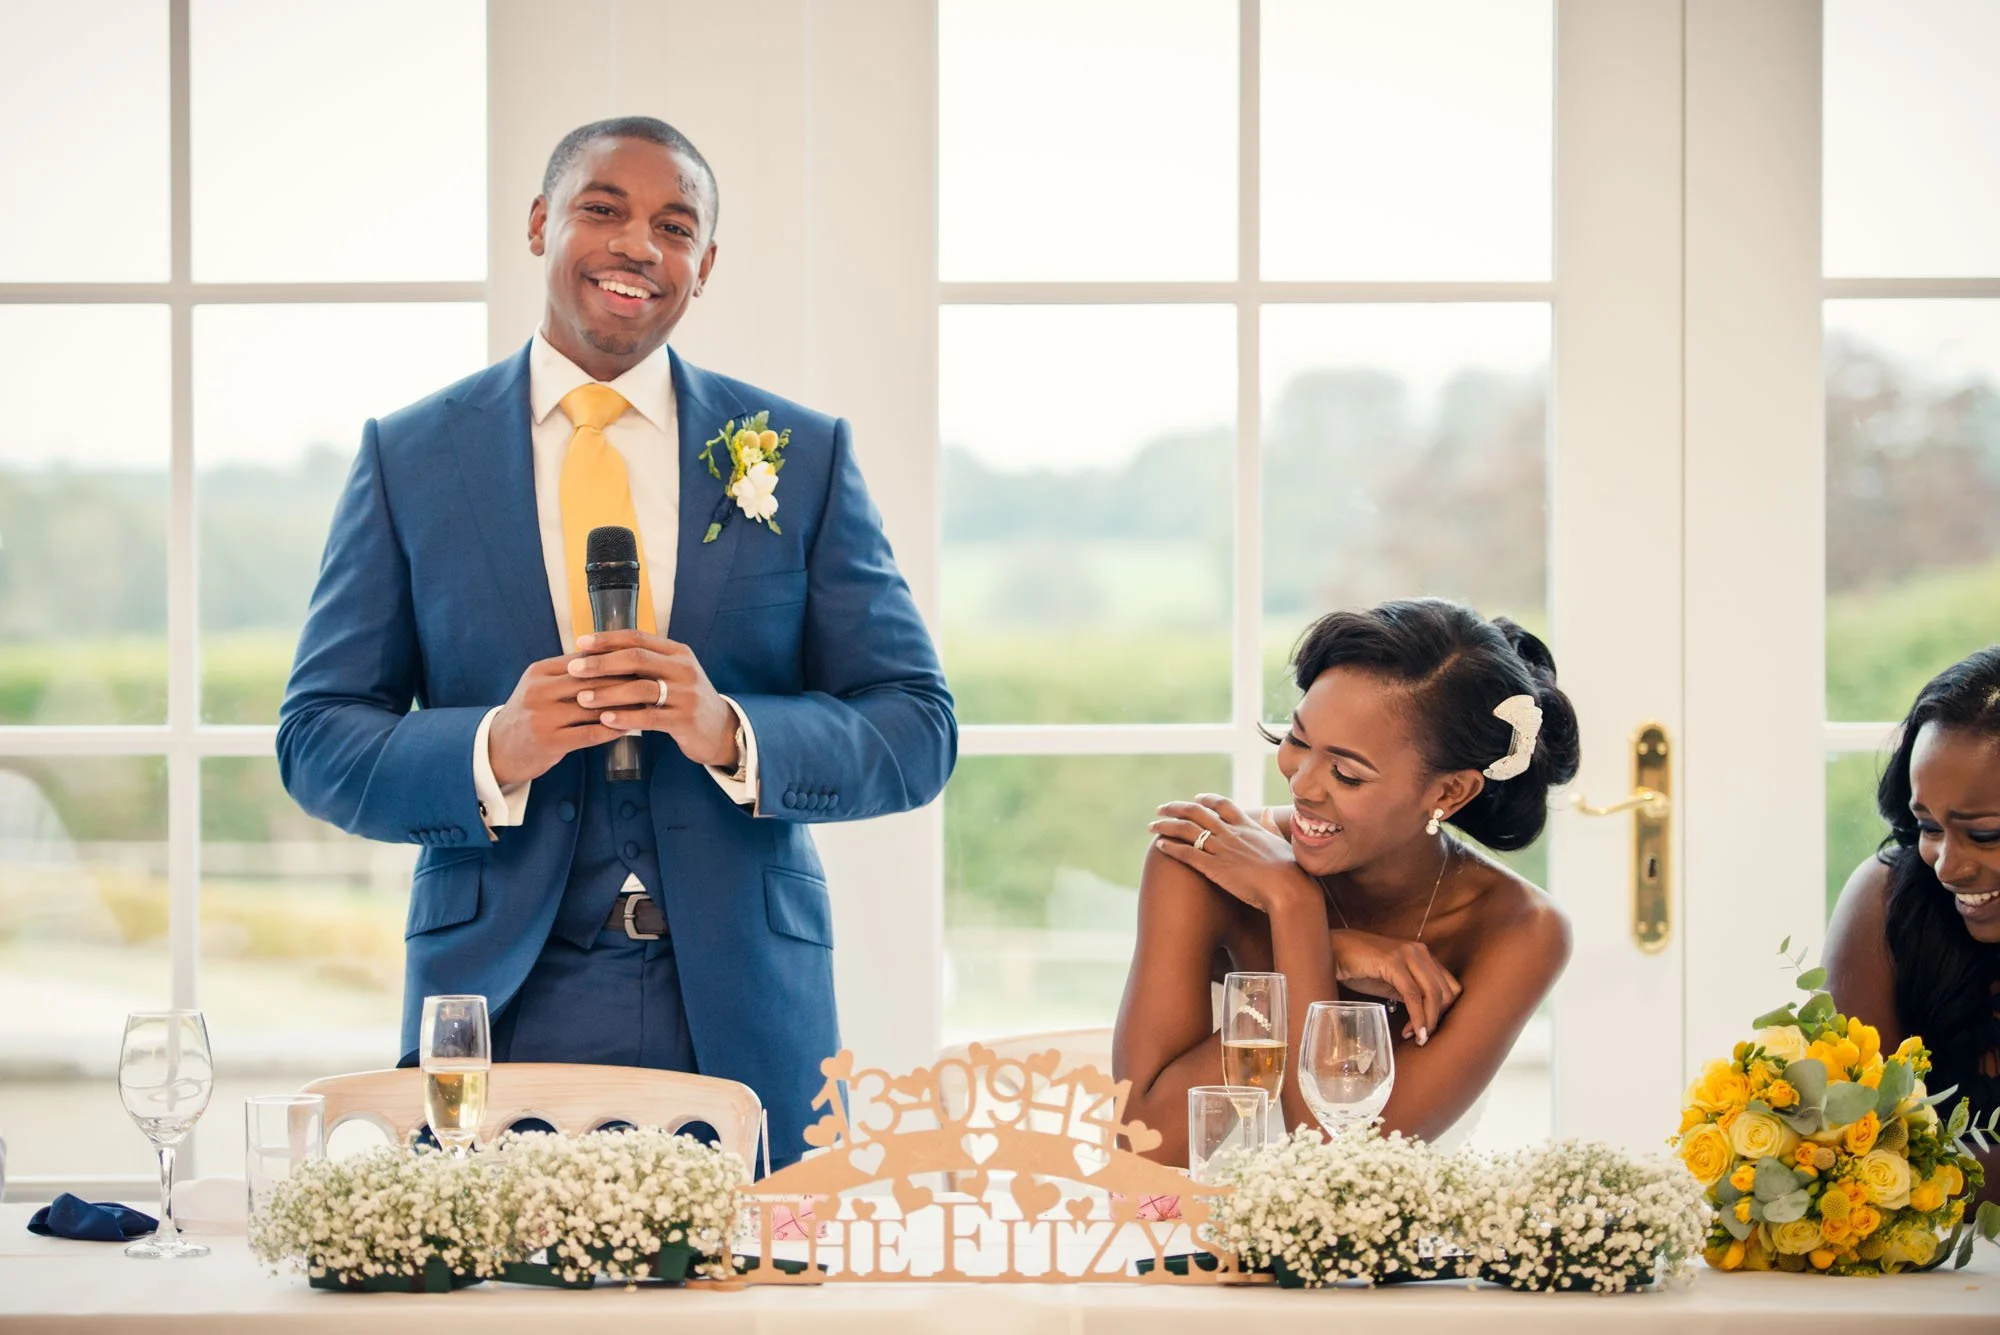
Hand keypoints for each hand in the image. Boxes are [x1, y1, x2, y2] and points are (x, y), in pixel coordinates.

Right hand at [486, 654, 634, 786]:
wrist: (498, 749)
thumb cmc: (531, 715)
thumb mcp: (542, 687)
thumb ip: (569, 673)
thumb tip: (611, 658)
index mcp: (539, 672)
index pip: (583, 660)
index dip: (614, 660)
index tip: (641, 661)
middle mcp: (539, 691)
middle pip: (591, 681)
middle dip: (623, 681)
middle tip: (652, 681)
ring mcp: (542, 717)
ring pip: (592, 707)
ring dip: (623, 706)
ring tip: (647, 705)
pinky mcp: (549, 742)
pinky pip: (589, 734)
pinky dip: (612, 730)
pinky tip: (629, 727)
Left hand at [564, 630, 740, 768]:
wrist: (720, 729)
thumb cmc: (685, 700)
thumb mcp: (672, 674)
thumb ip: (645, 663)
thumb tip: (599, 654)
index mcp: (678, 652)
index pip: (638, 637)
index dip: (608, 639)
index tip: (580, 642)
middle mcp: (684, 669)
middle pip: (637, 659)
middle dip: (602, 663)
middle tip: (575, 668)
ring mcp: (687, 695)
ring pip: (641, 689)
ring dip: (608, 692)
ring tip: (583, 698)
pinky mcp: (685, 720)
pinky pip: (650, 717)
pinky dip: (625, 717)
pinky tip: (605, 720)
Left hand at [1149, 793, 1313, 913]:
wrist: (1288, 889)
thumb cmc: (1290, 870)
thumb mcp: (1281, 842)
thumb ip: (1269, 826)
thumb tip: (1265, 811)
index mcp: (1248, 826)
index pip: (1222, 804)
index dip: (1206, 800)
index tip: (1195, 799)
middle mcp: (1231, 833)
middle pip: (1197, 812)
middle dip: (1176, 808)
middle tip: (1162, 808)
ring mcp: (1221, 849)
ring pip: (1186, 829)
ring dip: (1166, 825)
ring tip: (1152, 825)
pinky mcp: (1213, 867)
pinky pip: (1186, 853)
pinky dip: (1171, 847)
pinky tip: (1160, 846)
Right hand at [1326, 929, 1462, 1044]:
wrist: (1332, 951)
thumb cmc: (1359, 967)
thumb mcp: (1391, 982)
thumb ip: (1411, 994)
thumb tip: (1426, 1019)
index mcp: (1423, 955)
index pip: (1451, 988)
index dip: (1444, 1012)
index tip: (1427, 1029)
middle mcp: (1420, 951)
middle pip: (1446, 993)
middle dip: (1436, 1019)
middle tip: (1420, 1037)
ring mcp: (1408, 954)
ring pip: (1433, 994)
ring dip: (1428, 1021)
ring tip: (1417, 1037)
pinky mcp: (1393, 962)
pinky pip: (1413, 994)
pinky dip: (1416, 1016)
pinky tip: (1411, 1031)